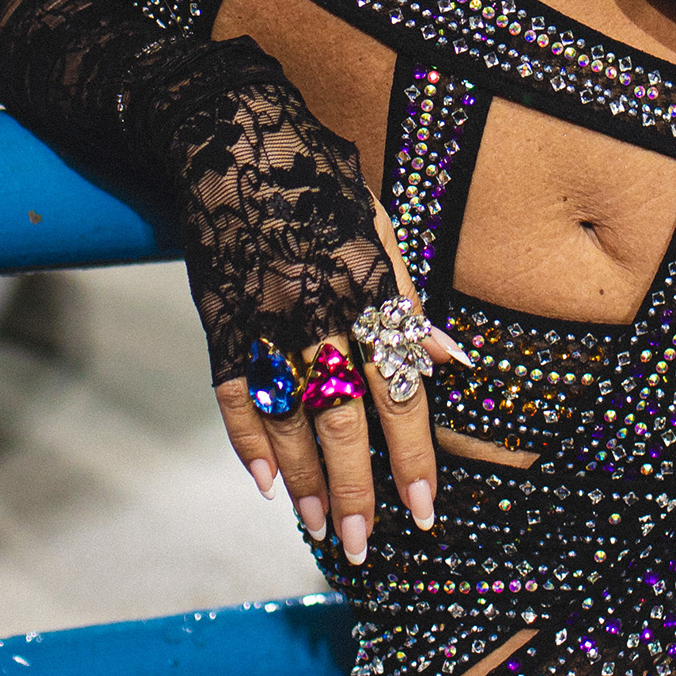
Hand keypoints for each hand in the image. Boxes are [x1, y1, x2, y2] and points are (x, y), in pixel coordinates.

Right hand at [210, 203, 463, 565]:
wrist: (230, 131)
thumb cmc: (318, 180)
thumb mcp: (379, 226)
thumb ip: (410, 301)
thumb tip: (457, 364)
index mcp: (366, 286)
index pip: (399, 388)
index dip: (413, 455)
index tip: (425, 510)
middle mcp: (316, 309)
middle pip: (342, 416)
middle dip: (356, 488)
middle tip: (363, 544)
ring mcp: (262, 318)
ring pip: (287, 417)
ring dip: (305, 480)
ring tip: (321, 528)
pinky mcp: (219, 321)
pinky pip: (232, 395)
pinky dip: (249, 443)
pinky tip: (268, 484)